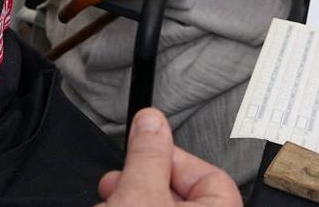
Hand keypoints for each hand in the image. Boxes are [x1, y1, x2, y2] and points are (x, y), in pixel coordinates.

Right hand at [96, 108, 241, 206]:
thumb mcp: (140, 195)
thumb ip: (147, 155)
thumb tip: (151, 120)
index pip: (209, 174)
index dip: (173, 157)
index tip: (145, 149)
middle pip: (176, 190)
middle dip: (140, 181)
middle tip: (118, 181)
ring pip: (155, 205)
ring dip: (127, 199)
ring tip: (109, 202)